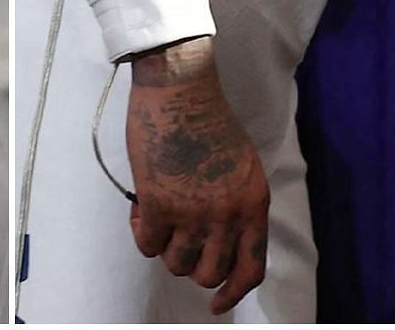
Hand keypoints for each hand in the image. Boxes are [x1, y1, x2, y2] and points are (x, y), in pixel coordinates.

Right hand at [126, 38, 269, 313]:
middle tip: (179, 242)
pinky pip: (146, 244)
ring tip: (159, 215)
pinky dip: (141, 231)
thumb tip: (222, 241)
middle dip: (191, 265)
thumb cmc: (208, 119)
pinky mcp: (159, 204)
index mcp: (253, 204)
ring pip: (175, 263)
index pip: (250, 268)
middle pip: (208, 274)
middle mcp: (227, 215)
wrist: (180, 89)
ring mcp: (192, 212)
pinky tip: (142, 207)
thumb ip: (238, 205)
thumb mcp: (242, 166)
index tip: (217, 304)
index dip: (232, 292)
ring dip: (165, 246)